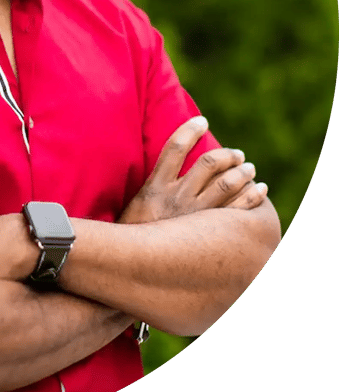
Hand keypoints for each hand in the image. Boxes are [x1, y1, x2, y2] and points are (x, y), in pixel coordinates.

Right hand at [119, 116, 268, 224]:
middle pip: (208, 164)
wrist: (131, 271)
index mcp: (154, 187)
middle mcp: (176, 198)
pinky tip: (259, 189)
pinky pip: (237, 211)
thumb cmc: (132, 239)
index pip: (173, 148)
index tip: (201, 120)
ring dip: (242, 172)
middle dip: (226, 155)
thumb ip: (148, 190)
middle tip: (238, 154)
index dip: (189, 130)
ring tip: (249, 168)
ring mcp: (193, 217)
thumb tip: (158, 172)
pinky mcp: (206, 235)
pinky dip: (252, 196)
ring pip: (225, 184)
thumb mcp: (133, 209)